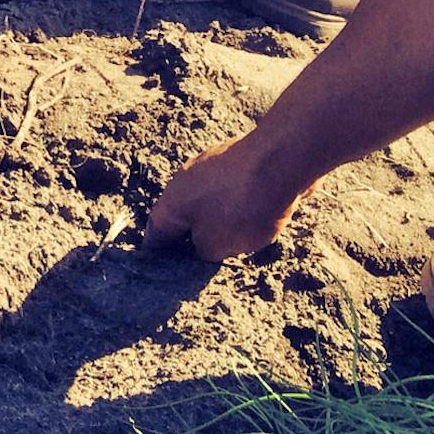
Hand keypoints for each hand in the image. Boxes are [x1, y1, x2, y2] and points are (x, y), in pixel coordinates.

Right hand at [145, 134, 309, 261]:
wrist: (278, 161)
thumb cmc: (242, 206)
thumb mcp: (217, 245)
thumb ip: (201, 252)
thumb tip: (201, 246)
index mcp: (171, 203)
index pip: (155, 236)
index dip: (158, 256)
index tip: (163, 272)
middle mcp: (182, 181)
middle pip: (180, 217)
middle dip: (190, 238)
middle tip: (205, 261)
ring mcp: (208, 167)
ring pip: (205, 202)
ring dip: (215, 221)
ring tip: (236, 240)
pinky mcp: (234, 163)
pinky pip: (227, 191)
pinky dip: (234, 207)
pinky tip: (254, 217)